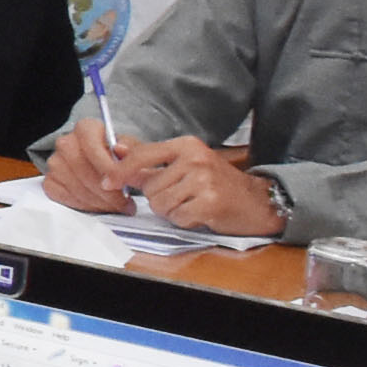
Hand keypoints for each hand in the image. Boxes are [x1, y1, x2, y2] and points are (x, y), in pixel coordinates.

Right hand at [41, 121, 136, 211]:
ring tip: (116, 205)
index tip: (121, 183)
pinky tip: (98, 204)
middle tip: (124, 202)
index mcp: (86, 129)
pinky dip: (83, 205)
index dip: (107, 167)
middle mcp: (66, 143)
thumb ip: (133, 150)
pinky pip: (62, 196)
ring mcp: (56, 162)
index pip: (91, 146)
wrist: (108, 169)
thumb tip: (121, 150)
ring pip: (73, 185)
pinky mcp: (50, 181)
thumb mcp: (134, 150)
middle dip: (104, 190)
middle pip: (81, 168)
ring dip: (97, 201)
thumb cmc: (120, 159)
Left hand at [126, 137, 278, 237]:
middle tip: (182, 196)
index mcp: (186, 146)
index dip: (121, 171)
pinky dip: (185, 220)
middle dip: (159, 198)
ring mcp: (203, 180)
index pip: (142, 155)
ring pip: (160, 204)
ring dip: (172, 211)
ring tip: (191, 204)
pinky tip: (200, 213)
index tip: (108, 182)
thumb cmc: (218, 183)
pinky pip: (178, 217)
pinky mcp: (210, 202)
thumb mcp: (186, 163)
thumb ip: (151, 159)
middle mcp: (194, 159)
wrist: (258, 201)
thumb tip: (118, 150)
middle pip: (149, 187)